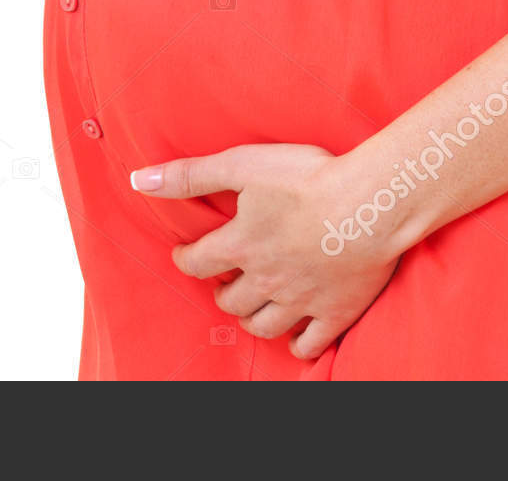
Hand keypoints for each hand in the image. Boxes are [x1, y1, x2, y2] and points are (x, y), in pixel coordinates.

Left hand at [134, 143, 405, 361]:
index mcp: (240, 245)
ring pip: (263, 325)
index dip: (187, 258)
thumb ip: (191, 175)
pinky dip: (297, 344)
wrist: (369, 203)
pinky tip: (295, 335)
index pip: (198, 261)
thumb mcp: (242, 164)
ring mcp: (300, 301)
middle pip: (230, 299)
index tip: (185, 254)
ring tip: (253, 305)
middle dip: (222, 290)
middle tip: (225, 279)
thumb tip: (139, 181)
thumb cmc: (307, 178)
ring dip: (252, 318)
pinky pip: (308, 344)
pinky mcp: (335, 312)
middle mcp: (264, 280)